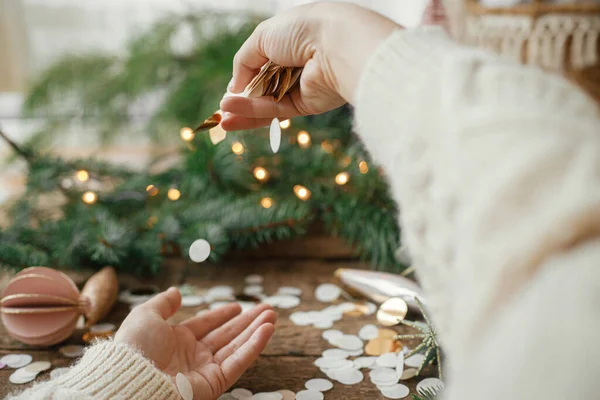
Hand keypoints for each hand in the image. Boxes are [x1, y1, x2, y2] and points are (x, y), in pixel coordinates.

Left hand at [114, 287, 275, 399]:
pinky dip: (254, 346)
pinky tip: (267, 329)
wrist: (134, 381)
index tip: (239, 306)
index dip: (222, 315)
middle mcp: (193, 355)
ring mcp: (205, 369)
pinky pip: (239, 361)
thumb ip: (163, 304)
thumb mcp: (145, 316)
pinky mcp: (215, 382)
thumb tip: (176, 291)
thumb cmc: (136, 348)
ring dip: (256, 331)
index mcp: (176, 340)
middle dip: (247, 321)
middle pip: (226, 335)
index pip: (206, 325)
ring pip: (237, 347)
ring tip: (272, 316)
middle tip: (267, 309)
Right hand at [220, 2, 399, 130]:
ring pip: (266, 102)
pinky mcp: (307, 105)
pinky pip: (276, 110)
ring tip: (222, 118)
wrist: (335, 45)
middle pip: (262, 87)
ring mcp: (301, 86)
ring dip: (243, 110)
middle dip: (241, 99)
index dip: (243, 79)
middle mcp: (295, 64)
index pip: (261, 63)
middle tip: (221, 111)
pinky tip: (233, 114)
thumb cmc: (301, 31)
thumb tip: (235, 87)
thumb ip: (244, 61)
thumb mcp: (262, 37)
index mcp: (288, 40)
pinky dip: (254, 113)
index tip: (229, 92)